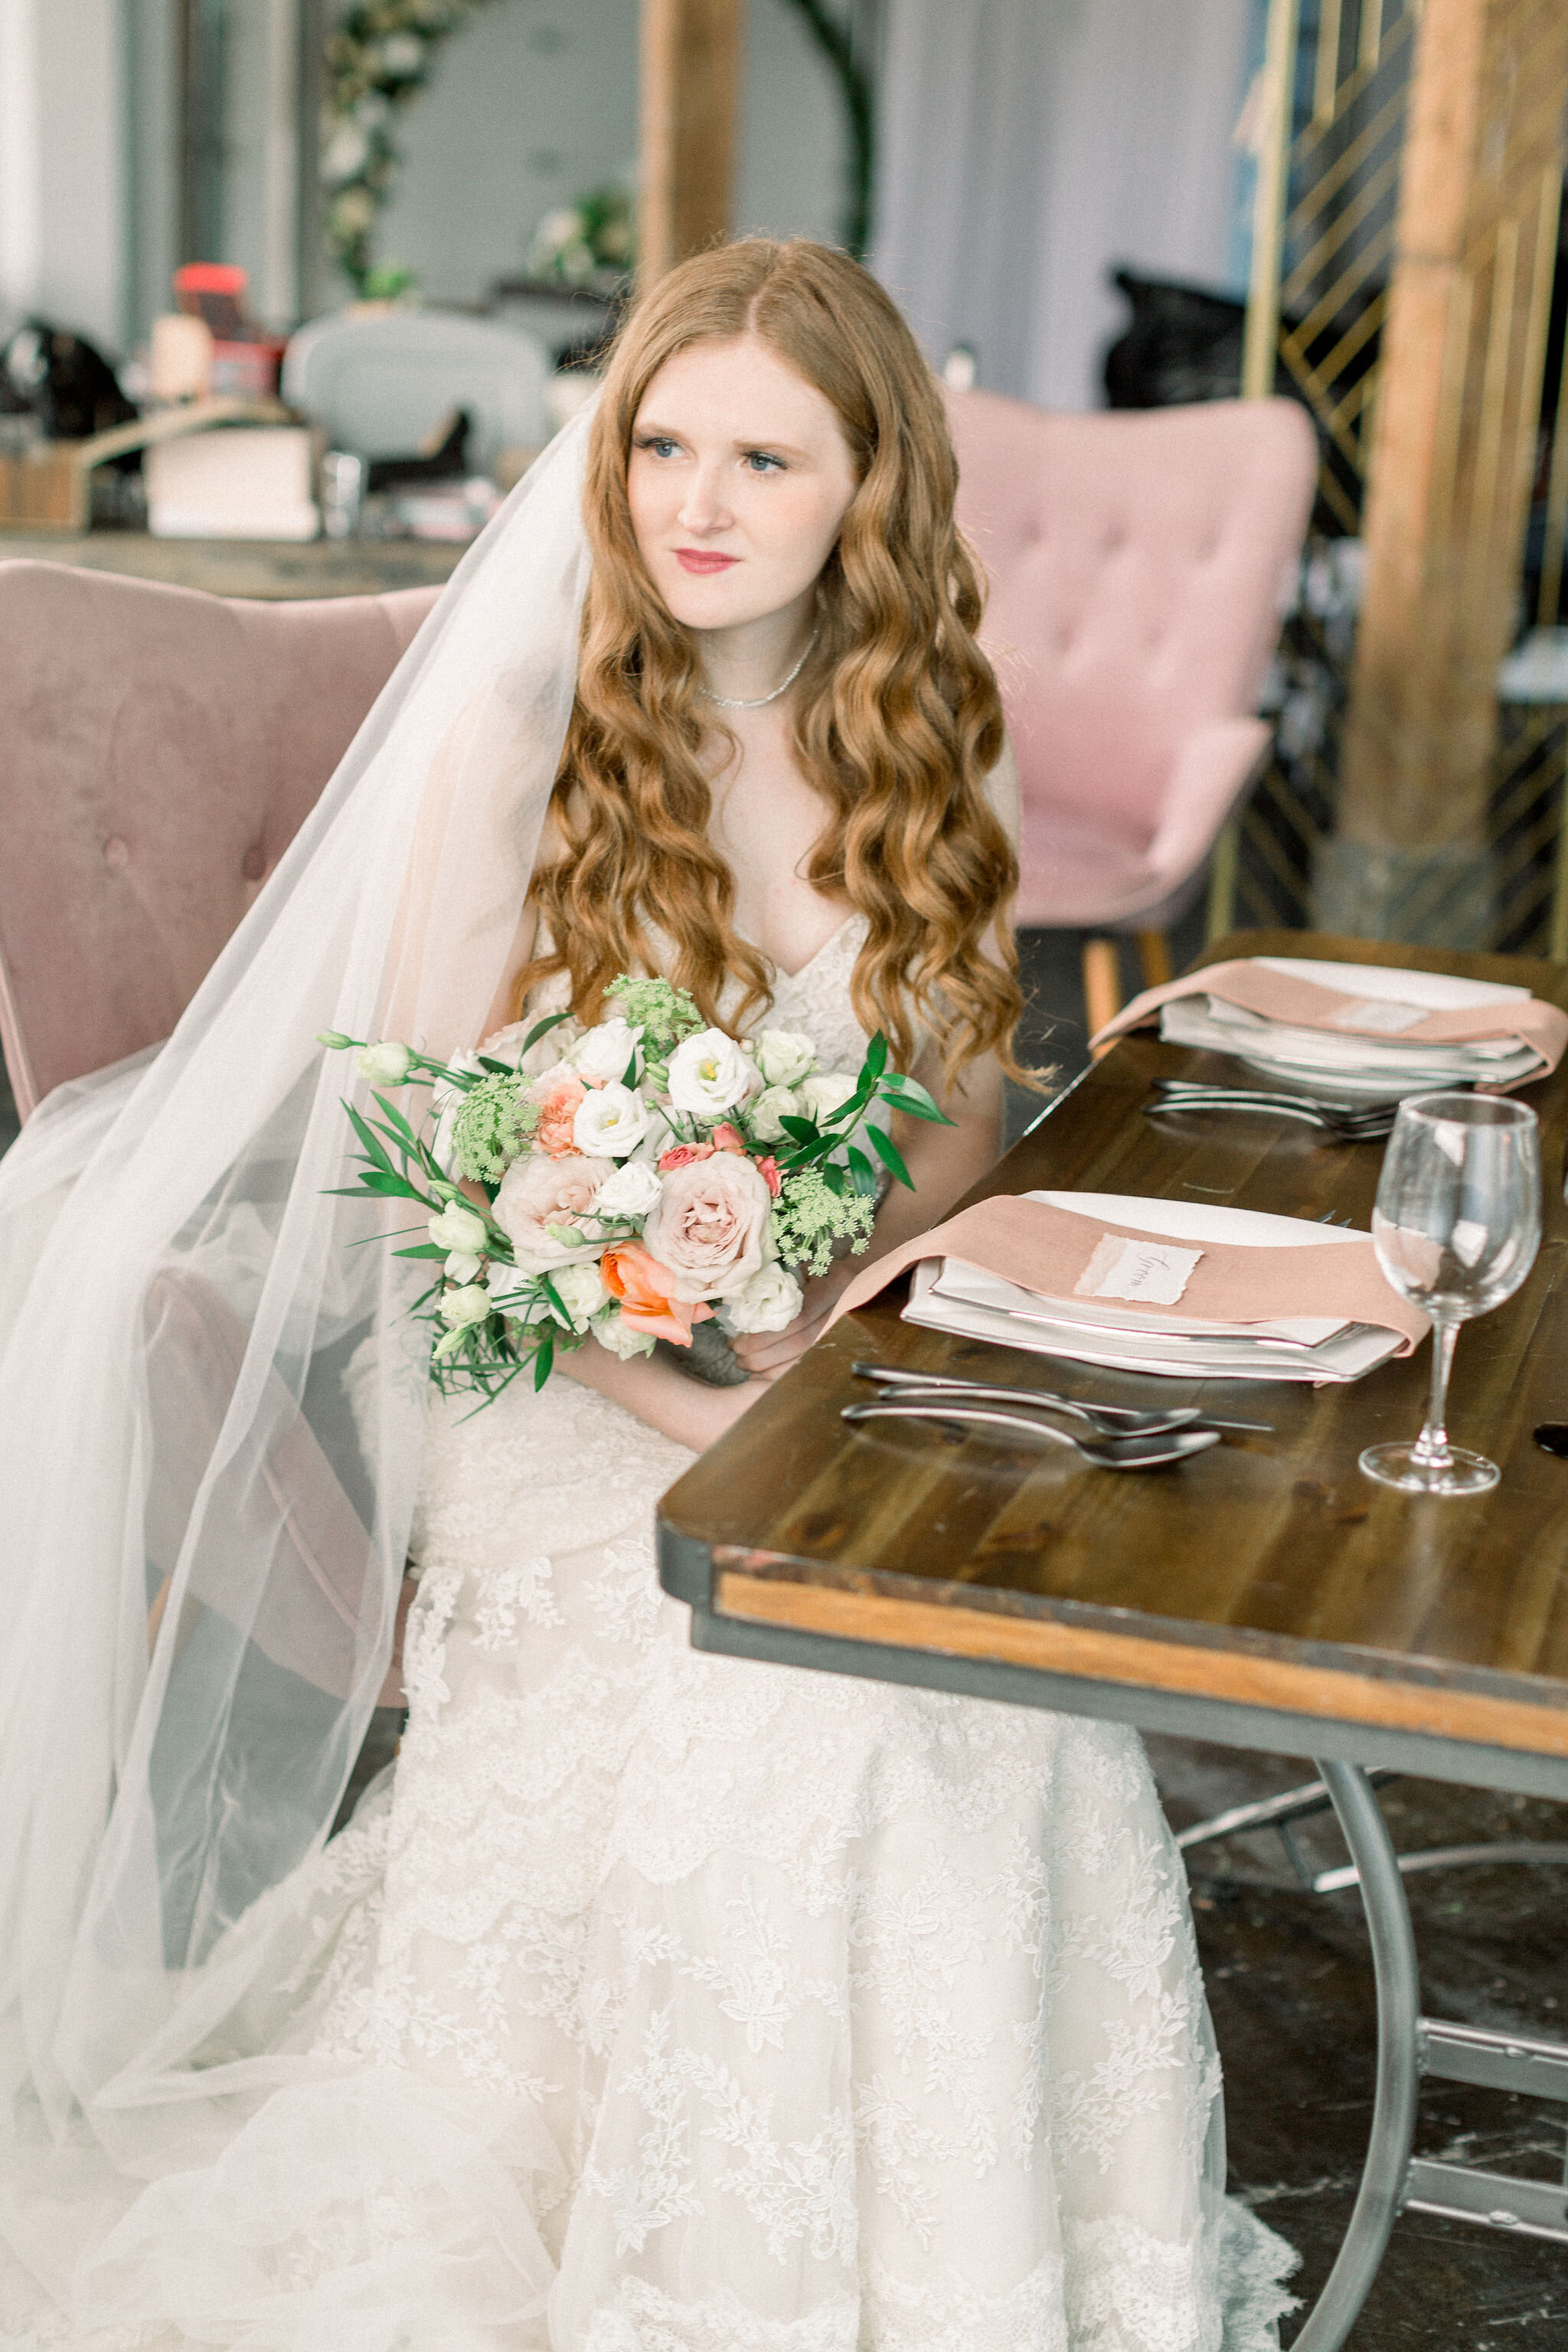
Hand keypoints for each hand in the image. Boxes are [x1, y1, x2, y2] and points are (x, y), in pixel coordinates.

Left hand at [729, 1261, 857, 1379]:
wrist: (862, 1271)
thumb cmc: (826, 1263)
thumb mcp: (807, 1262)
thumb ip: (784, 1279)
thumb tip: (746, 1297)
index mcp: (832, 1285)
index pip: (797, 1319)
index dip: (766, 1336)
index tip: (739, 1342)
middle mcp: (840, 1310)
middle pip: (800, 1344)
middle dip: (764, 1356)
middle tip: (738, 1356)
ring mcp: (841, 1328)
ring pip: (806, 1358)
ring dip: (772, 1369)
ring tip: (746, 1366)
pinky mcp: (836, 1340)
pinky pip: (809, 1362)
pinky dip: (784, 1372)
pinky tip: (764, 1375)